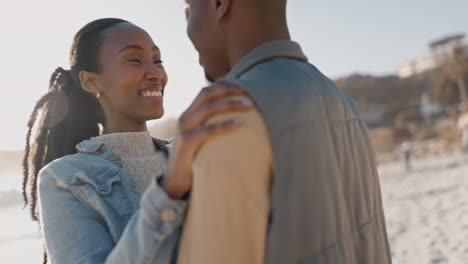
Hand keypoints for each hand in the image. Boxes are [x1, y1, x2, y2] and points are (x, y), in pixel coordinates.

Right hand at [161, 82, 253, 198]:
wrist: (175, 181)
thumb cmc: (194, 159)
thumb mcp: (201, 138)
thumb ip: (211, 127)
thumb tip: (237, 119)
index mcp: (188, 114)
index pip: (205, 91)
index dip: (224, 86)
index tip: (243, 88)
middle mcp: (184, 118)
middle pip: (207, 94)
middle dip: (229, 90)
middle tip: (248, 92)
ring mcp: (184, 129)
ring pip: (209, 108)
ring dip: (231, 103)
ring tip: (249, 105)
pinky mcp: (187, 142)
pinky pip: (209, 130)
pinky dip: (226, 125)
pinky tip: (241, 123)